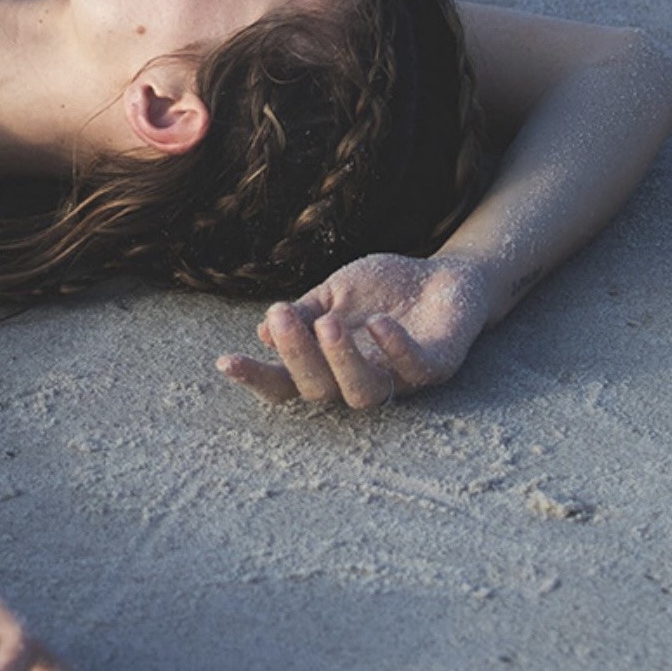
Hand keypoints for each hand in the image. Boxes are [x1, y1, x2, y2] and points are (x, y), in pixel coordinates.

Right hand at [215, 251, 492, 409]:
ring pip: (364, 394)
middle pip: (319, 390)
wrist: (445, 276)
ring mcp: (398, 378)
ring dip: (341, 362)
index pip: (287, 382)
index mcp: (328, 362)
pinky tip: (377, 323)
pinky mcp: (437, 367)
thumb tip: (263, 331)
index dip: (257, 378)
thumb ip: (304, 311)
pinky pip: (415, 370)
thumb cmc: (384, 289)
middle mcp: (359, 378)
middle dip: (297, 356)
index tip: (225, 362)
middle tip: (282, 317)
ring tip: (329, 324)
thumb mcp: (335, 292)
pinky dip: (394, 349)